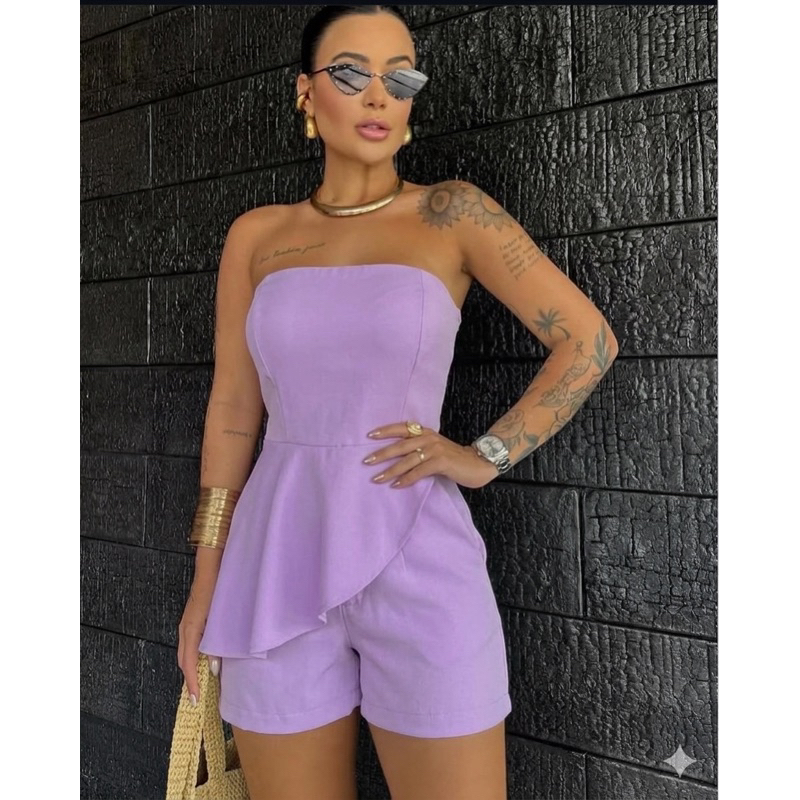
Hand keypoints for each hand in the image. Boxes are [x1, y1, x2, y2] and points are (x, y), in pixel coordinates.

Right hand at [177, 581, 219, 705]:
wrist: (211, 567)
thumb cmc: (218, 589)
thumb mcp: (218, 617)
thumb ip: (216, 642)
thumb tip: (213, 666)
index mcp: (190, 630)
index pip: (188, 663)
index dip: (192, 682)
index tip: (195, 699)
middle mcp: (185, 629)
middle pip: (184, 660)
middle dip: (190, 680)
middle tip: (198, 698)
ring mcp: (187, 624)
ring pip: (186, 653)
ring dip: (191, 669)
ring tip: (201, 685)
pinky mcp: (192, 620)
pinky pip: (189, 644)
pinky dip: (194, 657)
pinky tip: (203, 662)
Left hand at [363, 423, 498, 489]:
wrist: (478, 463)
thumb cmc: (453, 458)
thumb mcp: (435, 448)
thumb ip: (419, 448)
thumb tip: (396, 457)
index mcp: (426, 432)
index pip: (402, 428)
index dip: (386, 430)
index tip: (369, 435)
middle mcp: (429, 438)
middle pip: (400, 445)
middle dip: (382, 453)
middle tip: (366, 461)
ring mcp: (435, 449)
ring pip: (407, 460)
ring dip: (390, 470)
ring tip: (376, 478)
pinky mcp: (441, 462)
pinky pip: (418, 471)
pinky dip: (406, 479)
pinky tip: (396, 485)